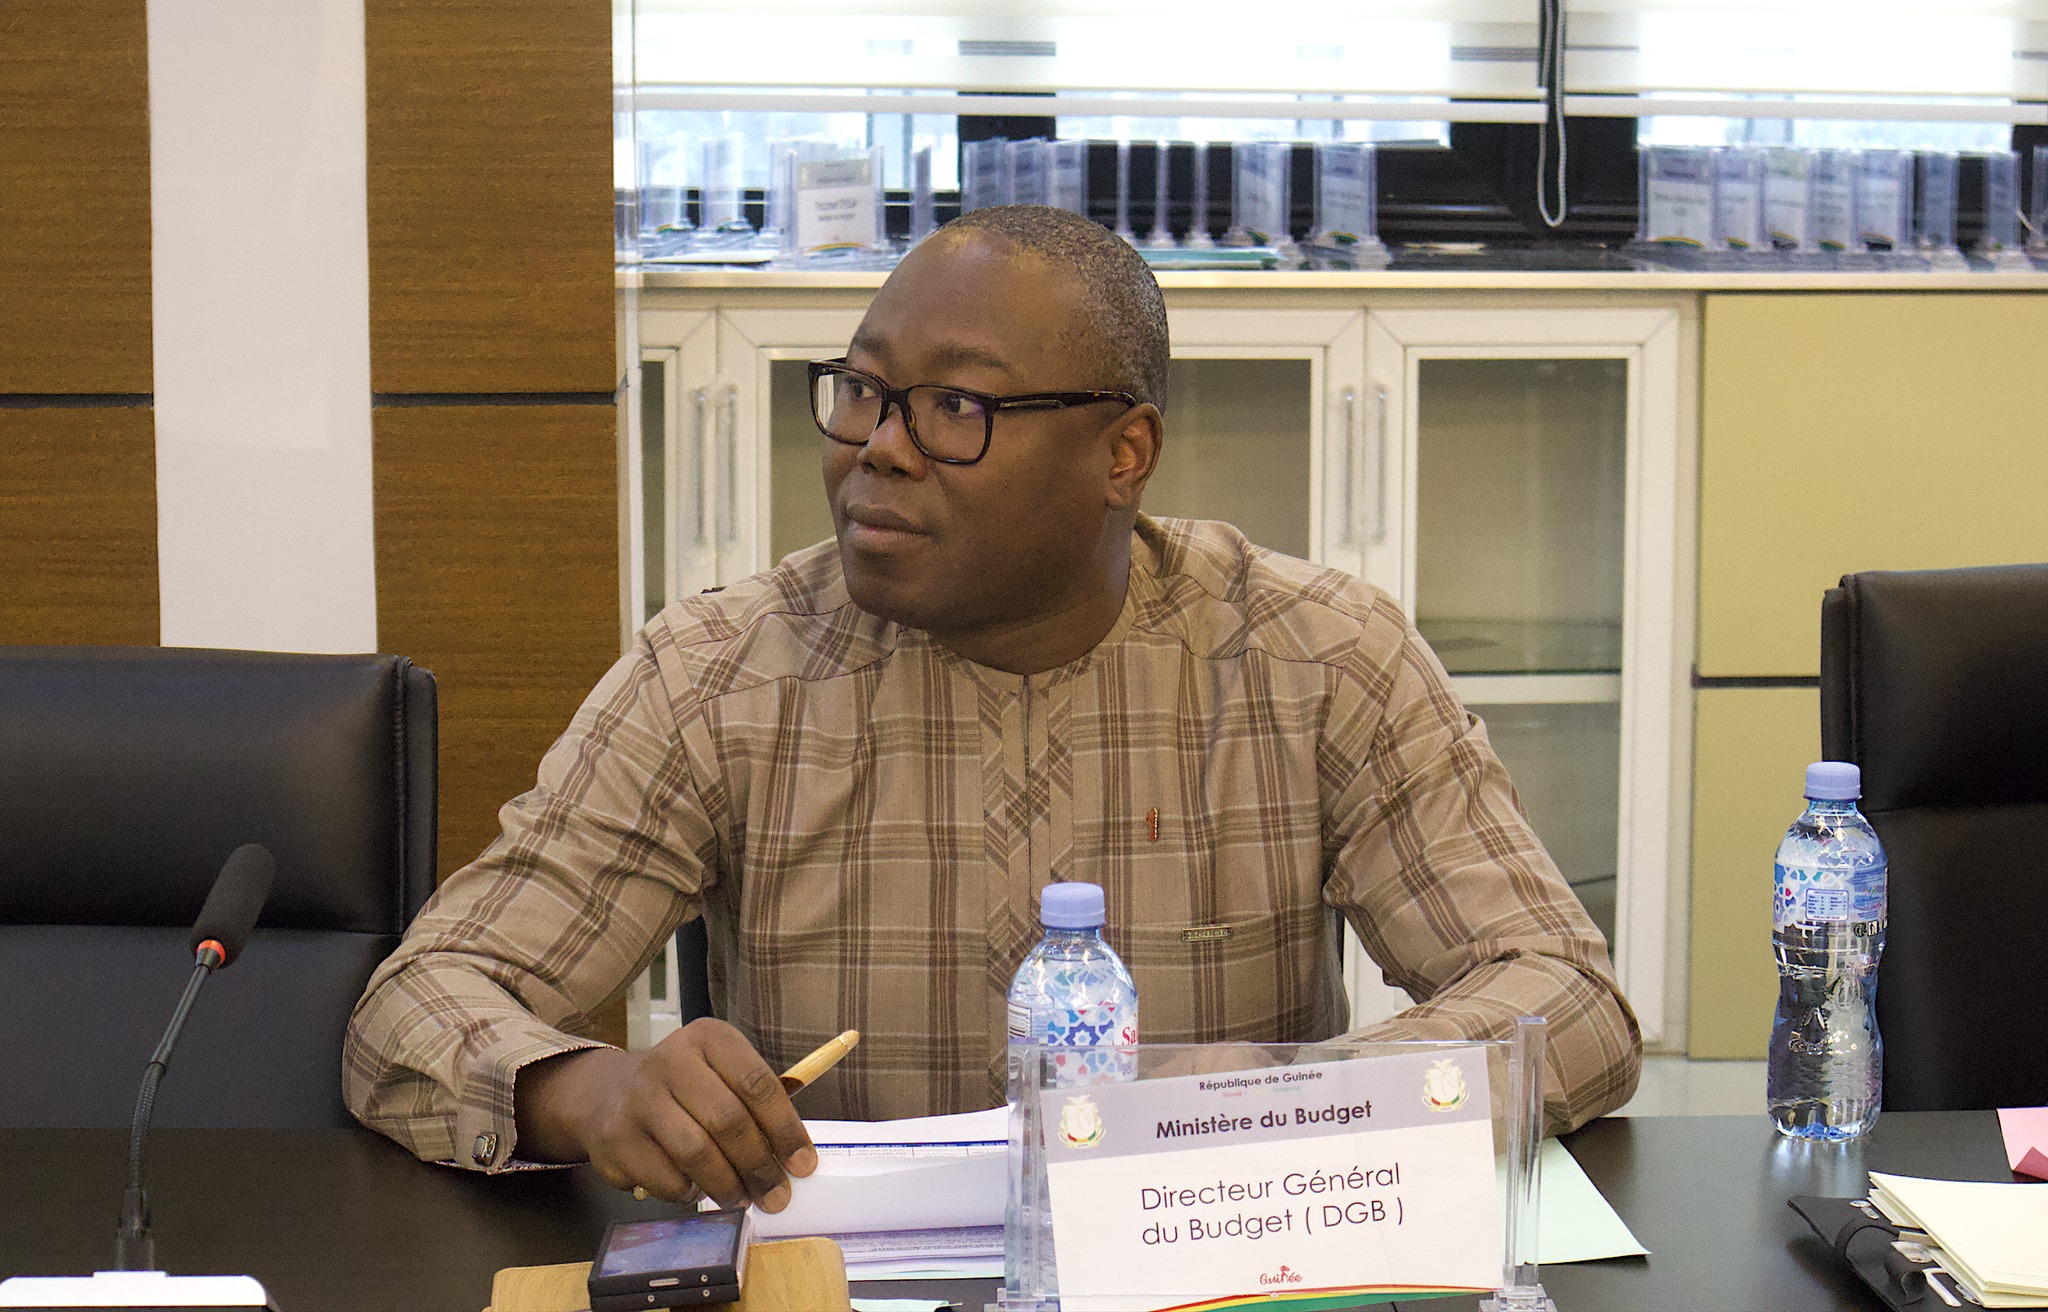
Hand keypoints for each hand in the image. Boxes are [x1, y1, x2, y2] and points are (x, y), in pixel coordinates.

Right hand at [514, 1019, 817, 1210]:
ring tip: (742, 1200)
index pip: (758, 1084)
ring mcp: (639, 1098)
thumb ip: (756, 1104)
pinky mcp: (616, 1137)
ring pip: (697, 1153)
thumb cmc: (683, 1088)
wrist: (606, 1092)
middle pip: (728, 1121)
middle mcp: (670, 1060)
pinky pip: (666, 1178)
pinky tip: (696, 1190)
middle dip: (759, 1166)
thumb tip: (796, 1158)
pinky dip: (688, 1193)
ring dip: (727, 1186)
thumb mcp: (719, 1073)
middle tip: (776, 1195)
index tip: (803, 1165)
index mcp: (708, 1038)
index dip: (786, 1129)